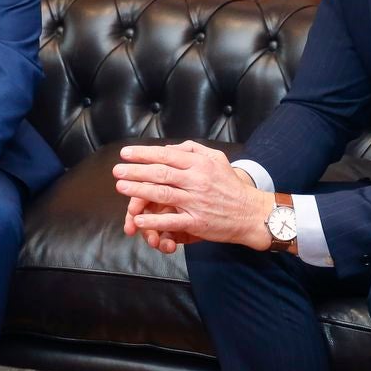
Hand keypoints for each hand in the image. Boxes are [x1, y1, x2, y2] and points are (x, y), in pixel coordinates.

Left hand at [113, 141, 274, 250]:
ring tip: (121, 187)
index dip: (144, 154)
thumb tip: (170, 147)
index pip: (166, 156)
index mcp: (200, 164)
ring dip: (139, 191)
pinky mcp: (198, 222)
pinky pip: (172, 221)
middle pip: (160, 173)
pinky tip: (138, 218)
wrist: (252, 214)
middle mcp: (197, 181)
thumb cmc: (231, 186)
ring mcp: (197, 202)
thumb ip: (194, 150)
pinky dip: (154, 220)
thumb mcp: (217, 160)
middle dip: (135, 171)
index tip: (126, 154)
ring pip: (163, 194)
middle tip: (117, 170)